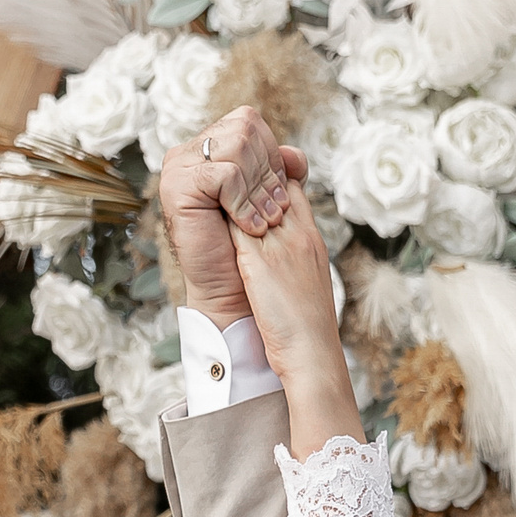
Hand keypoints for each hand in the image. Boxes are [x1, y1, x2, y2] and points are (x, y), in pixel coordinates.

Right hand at [157, 107, 307, 328]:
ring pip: (236, 146)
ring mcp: (178, 167)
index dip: (272, 155)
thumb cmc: (250, 251)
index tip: (280, 193)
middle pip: (244, 129)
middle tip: (275, 211)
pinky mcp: (176, 187)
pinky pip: (225, 174)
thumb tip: (295, 152)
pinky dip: (244, 202)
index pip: (248, 122)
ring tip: (264, 222)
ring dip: (258, 189)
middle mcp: (188, 152)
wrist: (232, 293)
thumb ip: (282, 173)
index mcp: (208, 149)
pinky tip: (249, 227)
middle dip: (268, 172)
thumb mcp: (271, 202)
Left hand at [230, 186, 362, 458]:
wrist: (313, 355)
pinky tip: (203, 208)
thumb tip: (265, 238)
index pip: (290, 186)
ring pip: (251, 194)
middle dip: (245, 168)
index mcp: (310, 238)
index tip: (247, 169)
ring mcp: (280, 245)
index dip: (268, 172)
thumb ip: (289, 255)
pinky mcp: (260, 262)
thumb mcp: (305, 281)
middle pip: (270, 180)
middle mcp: (297, 233)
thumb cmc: (308, 329)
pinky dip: (221, 211)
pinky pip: (236, 221)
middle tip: (219, 160)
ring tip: (208, 180)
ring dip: (230, 185)